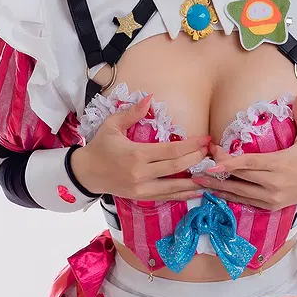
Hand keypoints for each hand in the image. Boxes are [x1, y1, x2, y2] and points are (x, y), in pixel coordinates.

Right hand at [68, 94, 208, 201]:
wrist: (85, 173)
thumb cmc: (99, 147)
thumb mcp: (112, 125)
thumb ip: (132, 112)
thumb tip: (150, 98)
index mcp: (136, 155)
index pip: (171, 151)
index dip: (192, 146)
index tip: (206, 139)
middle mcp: (140, 174)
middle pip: (176, 168)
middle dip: (197, 160)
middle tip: (210, 152)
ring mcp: (141, 189)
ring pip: (174, 187)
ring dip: (194, 181)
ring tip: (211, 174)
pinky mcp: (140, 198)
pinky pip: (166, 197)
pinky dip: (183, 194)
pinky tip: (196, 191)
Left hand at [201, 87, 296, 210]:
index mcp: (281, 164)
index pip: (251, 163)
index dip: (230, 162)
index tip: (214, 158)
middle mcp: (274, 183)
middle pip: (241, 176)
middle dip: (219, 168)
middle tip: (202, 159)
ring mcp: (271, 197)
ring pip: (239, 192)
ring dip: (218, 186)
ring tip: (199, 179)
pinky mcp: (270, 206)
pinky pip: (245, 201)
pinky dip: (229, 196)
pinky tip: (215, 190)